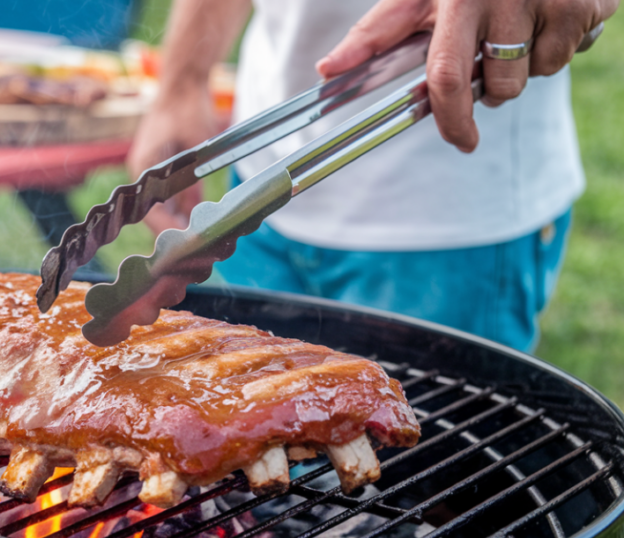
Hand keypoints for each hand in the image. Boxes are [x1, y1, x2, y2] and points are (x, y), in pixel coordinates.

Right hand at [127, 84, 217, 234]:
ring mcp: (152, 170)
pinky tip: (196, 222)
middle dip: (171, 233)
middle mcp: (143, 172)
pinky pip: (172, 195)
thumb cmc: (187, 108)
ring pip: (163, 206)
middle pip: (154, 213)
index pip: (150, 212)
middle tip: (189, 254)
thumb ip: (194, 181)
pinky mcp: (165, 166)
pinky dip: (183, 208)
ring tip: (194, 243)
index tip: (181, 247)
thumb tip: (195, 212)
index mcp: (143, 167)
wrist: (184, 81)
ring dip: (178, 222)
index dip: (166, 231)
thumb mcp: (196, 148)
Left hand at [316, 0, 617, 151]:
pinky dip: (562, 40)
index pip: (448, 77)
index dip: (453, 119)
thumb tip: (326, 71)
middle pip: (500, 86)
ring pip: (542, 72)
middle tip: (490, 53)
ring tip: (521, 22)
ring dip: (530, 62)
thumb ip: (373, 34)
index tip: (461, 143)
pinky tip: (550, 10)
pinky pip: (575, 49)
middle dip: (494, 87)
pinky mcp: (592, 1)